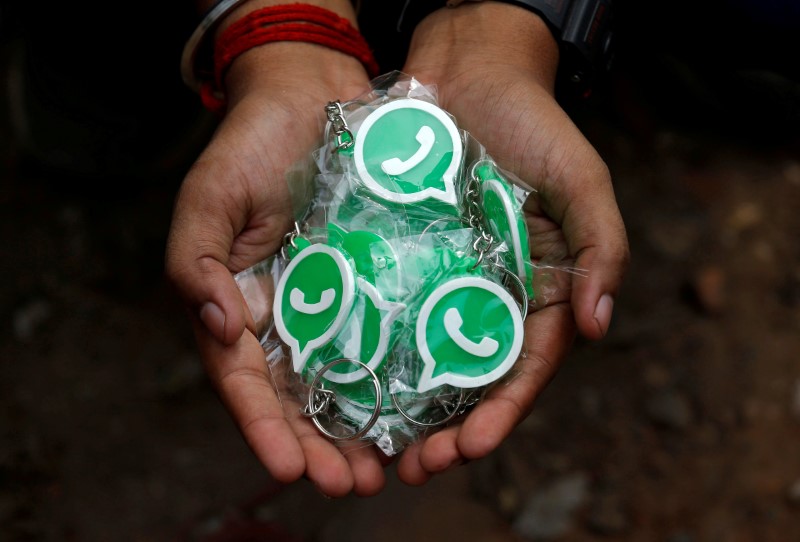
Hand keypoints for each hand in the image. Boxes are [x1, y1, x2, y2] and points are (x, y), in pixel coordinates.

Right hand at [165, 1, 388, 495]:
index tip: (291, 468)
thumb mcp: (209, 198)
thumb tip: (221, 328)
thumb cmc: (251, 145)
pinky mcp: (378, 282)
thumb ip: (195, 261)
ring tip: (388, 468)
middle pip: (300, 399)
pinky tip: (423, 409)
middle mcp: (288, 317)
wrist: (309, 95)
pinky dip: (400, 376)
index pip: (245, 383)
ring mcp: (335, 302)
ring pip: (348, 381)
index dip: (264, 428)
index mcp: (239, 307)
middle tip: (352, 484)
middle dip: (322, 447)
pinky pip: (389, 335)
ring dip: (364, 429)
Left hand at [395, 3, 629, 483]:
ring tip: (378, 451)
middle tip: (415, 468)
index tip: (472, 448)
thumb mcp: (580, 181)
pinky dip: (374, 354)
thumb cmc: (532, 125)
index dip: (502, 412)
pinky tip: (348, 387)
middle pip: (473, 378)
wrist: (469, 73)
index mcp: (542, 290)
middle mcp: (492, 296)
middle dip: (449, 430)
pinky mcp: (402, 259)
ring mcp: (445, 281)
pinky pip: (388, 312)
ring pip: (426, 359)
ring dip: (406, 410)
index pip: (526, 366)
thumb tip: (599, 326)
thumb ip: (600, 248)